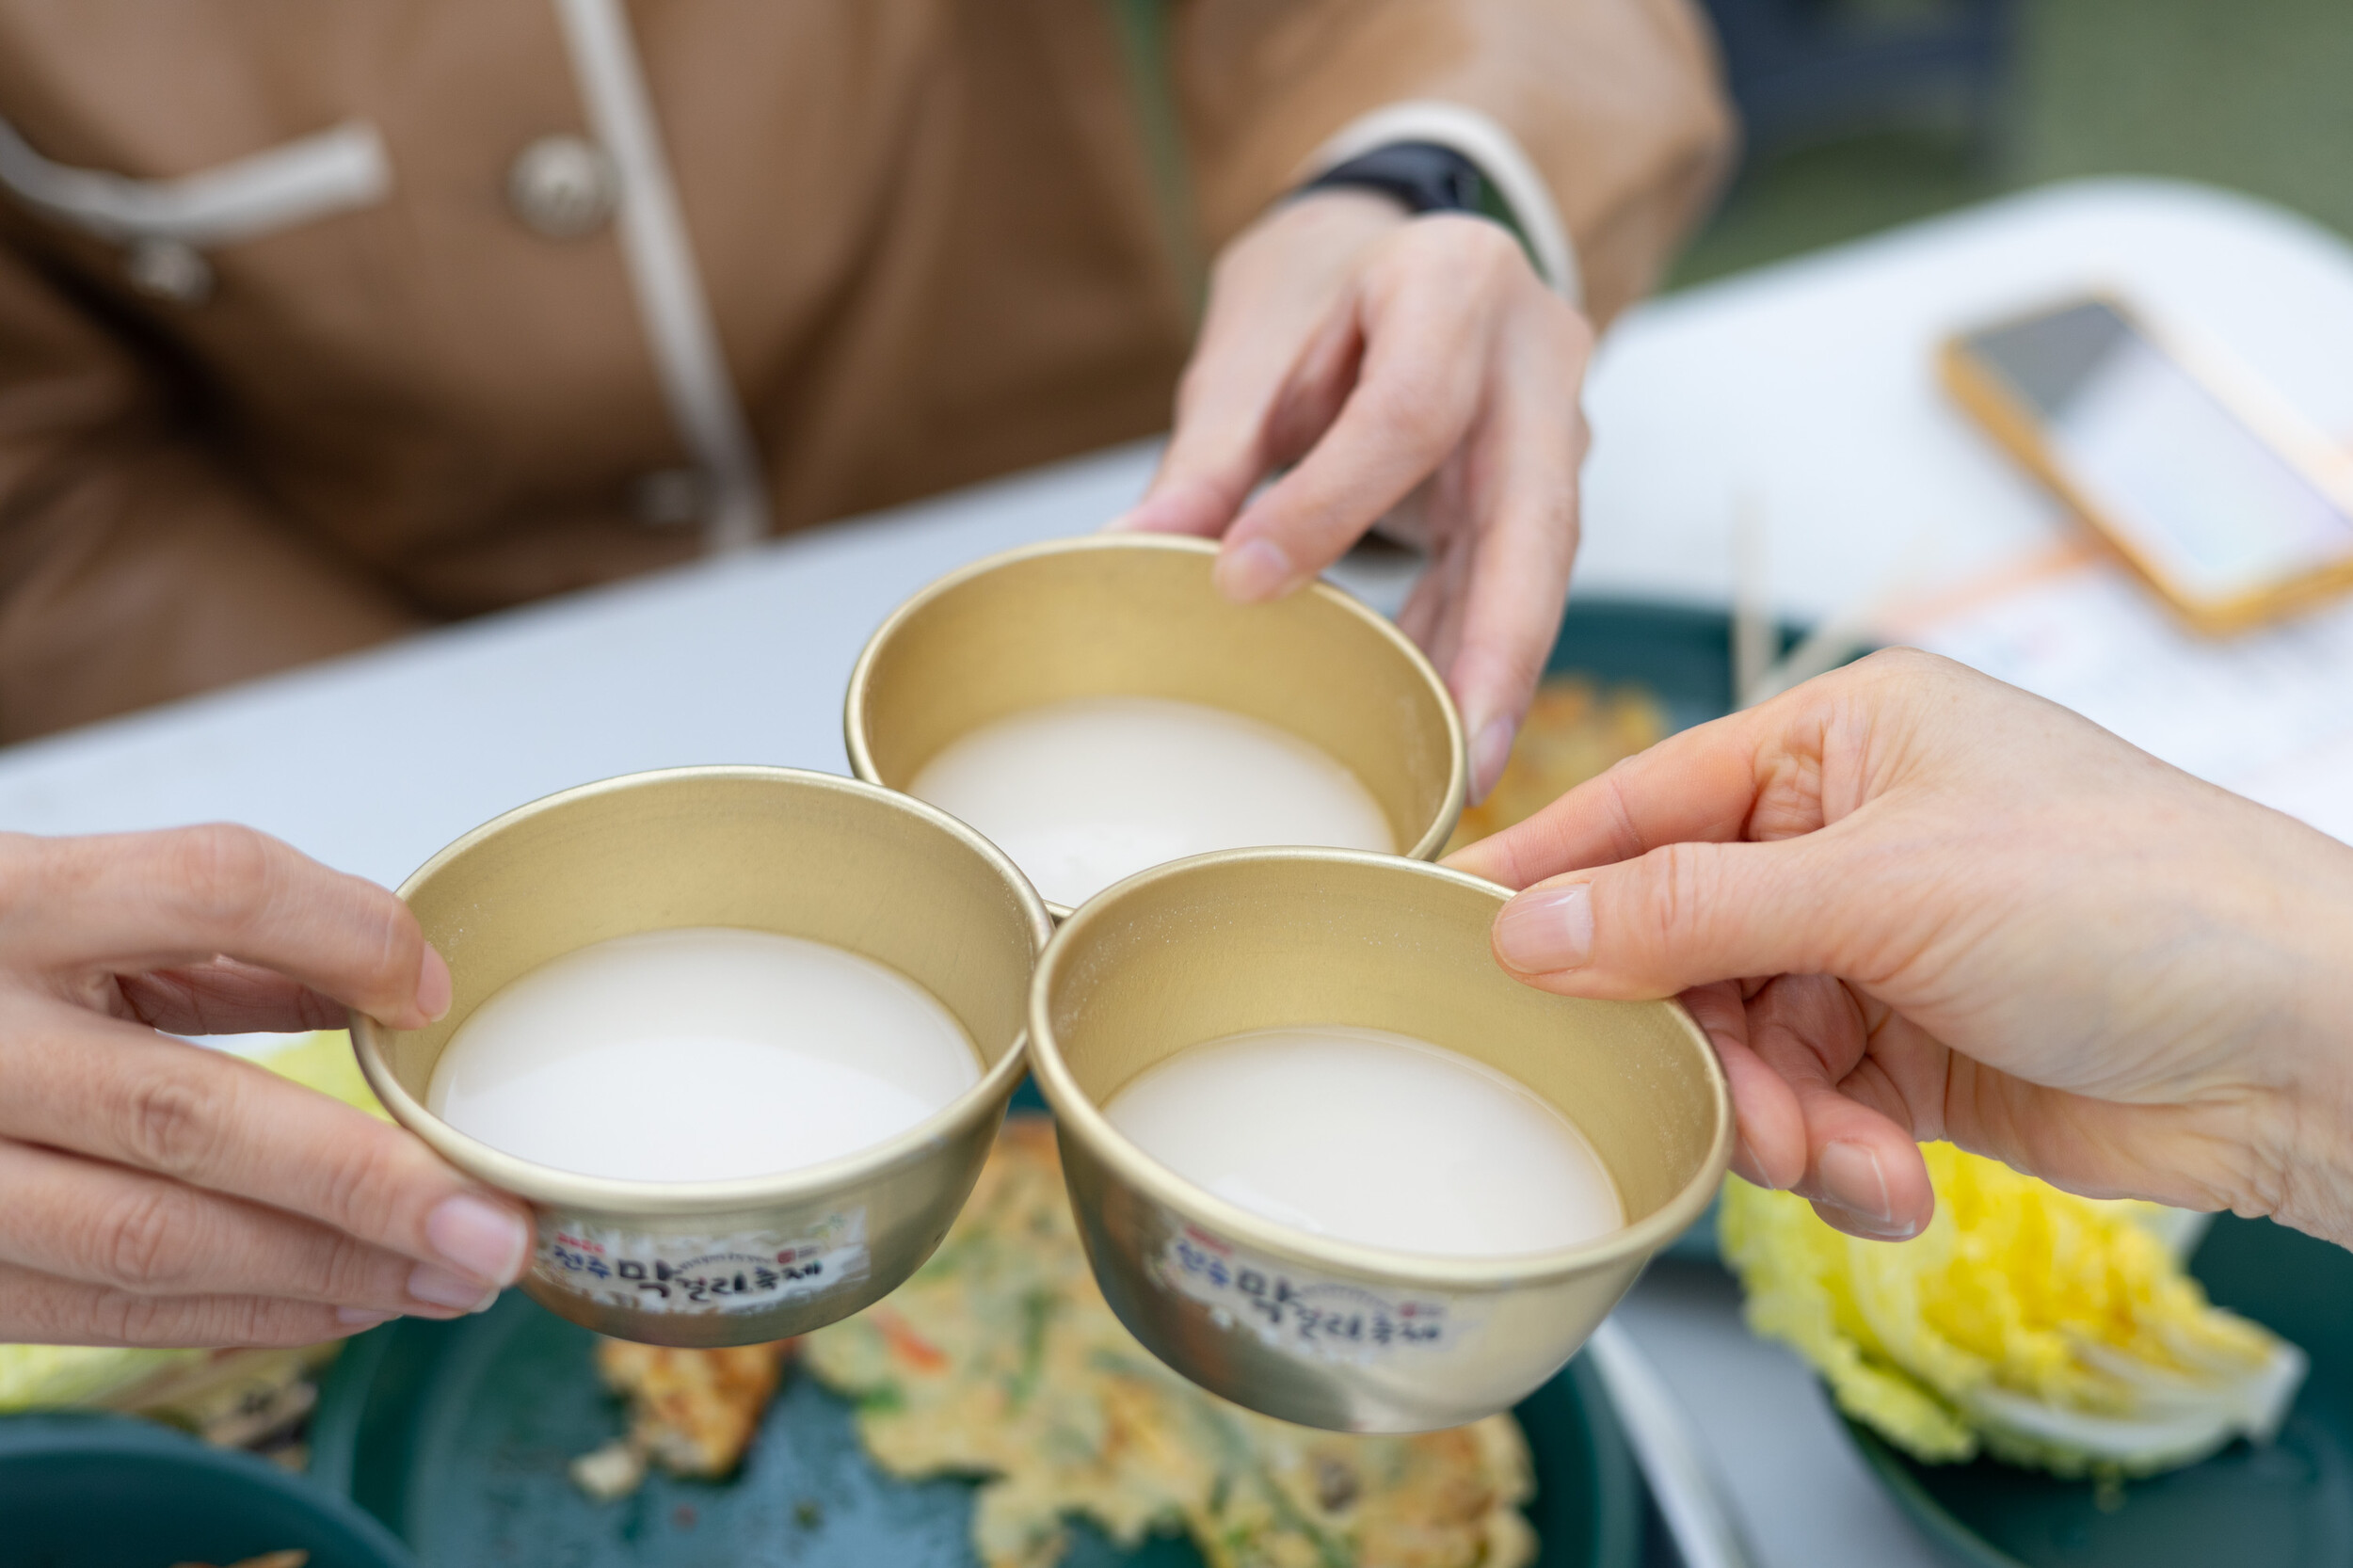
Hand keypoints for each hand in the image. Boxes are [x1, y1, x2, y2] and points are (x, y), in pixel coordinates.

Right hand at [0, 826, 530, 1345]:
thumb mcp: (57, 900)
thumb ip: (214, 931)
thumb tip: (397, 976)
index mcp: (3, 901)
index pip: (205, 884)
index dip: (341, 930)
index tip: (433, 990)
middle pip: (187, 1111)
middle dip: (362, 1182)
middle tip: (493, 1226)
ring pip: (145, 1237)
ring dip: (321, 1272)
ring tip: (451, 1280)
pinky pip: (95, 1309)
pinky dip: (236, 1315)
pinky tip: (343, 1305)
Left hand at [1117, 190, 1591, 800]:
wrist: (1400, 247)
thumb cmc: (1325, 283)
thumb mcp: (1259, 344)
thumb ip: (1212, 452)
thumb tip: (1134, 550)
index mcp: (1454, 283)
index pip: (1408, 412)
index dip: (1328, 505)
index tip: (1242, 583)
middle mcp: (1532, 358)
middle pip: (1531, 518)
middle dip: (1500, 643)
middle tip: (1465, 753)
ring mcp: (1552, 431)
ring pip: (1537, 569)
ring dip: (1493, 674)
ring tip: (1459, 776)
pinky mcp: (1539, 495)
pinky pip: (1510, 586)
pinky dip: (1470, 657)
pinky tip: (1438, 733)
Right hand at [1447, 650, 2352, 1246]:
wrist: (2308, 1044)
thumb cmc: (2136, 899)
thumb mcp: (1883, 888)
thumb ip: (1685, 914)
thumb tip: (1522, 929)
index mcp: (1837, 744)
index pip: (1643, 801)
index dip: (1546, 870)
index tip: (1449, 930)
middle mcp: (1846, 840)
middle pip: (1676, 946)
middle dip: (1694, 1041)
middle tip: (1708, 1101)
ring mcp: (1876, 954)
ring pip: (1735, 1046)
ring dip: (1773, 1117)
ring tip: (1839, 1154)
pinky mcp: (1908, 1059)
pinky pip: (1805, 1113)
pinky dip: (1832, 1159)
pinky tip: (1892, 1181)